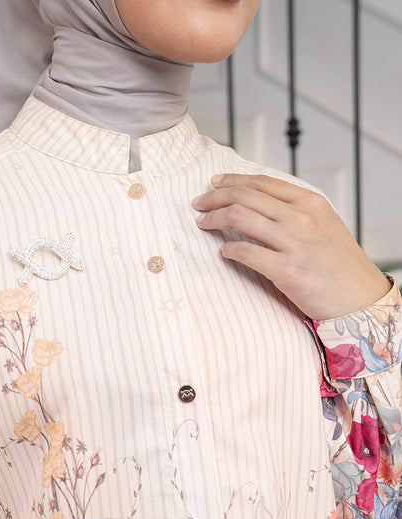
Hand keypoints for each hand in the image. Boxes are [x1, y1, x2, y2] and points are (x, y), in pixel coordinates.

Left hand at [192, 173, 390, 319]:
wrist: (359, 298)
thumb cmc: (341, 266)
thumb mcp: (326, 225)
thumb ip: (297, 212)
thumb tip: (262, 205)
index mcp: (310, 203)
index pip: (262, 183)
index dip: (233, 180)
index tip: (215, 183)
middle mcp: (300, 218)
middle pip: (245, 196)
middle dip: (215, 197)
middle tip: (198, 203)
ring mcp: (293, 243)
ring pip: (240, 218)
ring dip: (214, 218)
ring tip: (202, 223)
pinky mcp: (285, 270)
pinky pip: (245, 252)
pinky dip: (228, 250)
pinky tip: (223, 252)